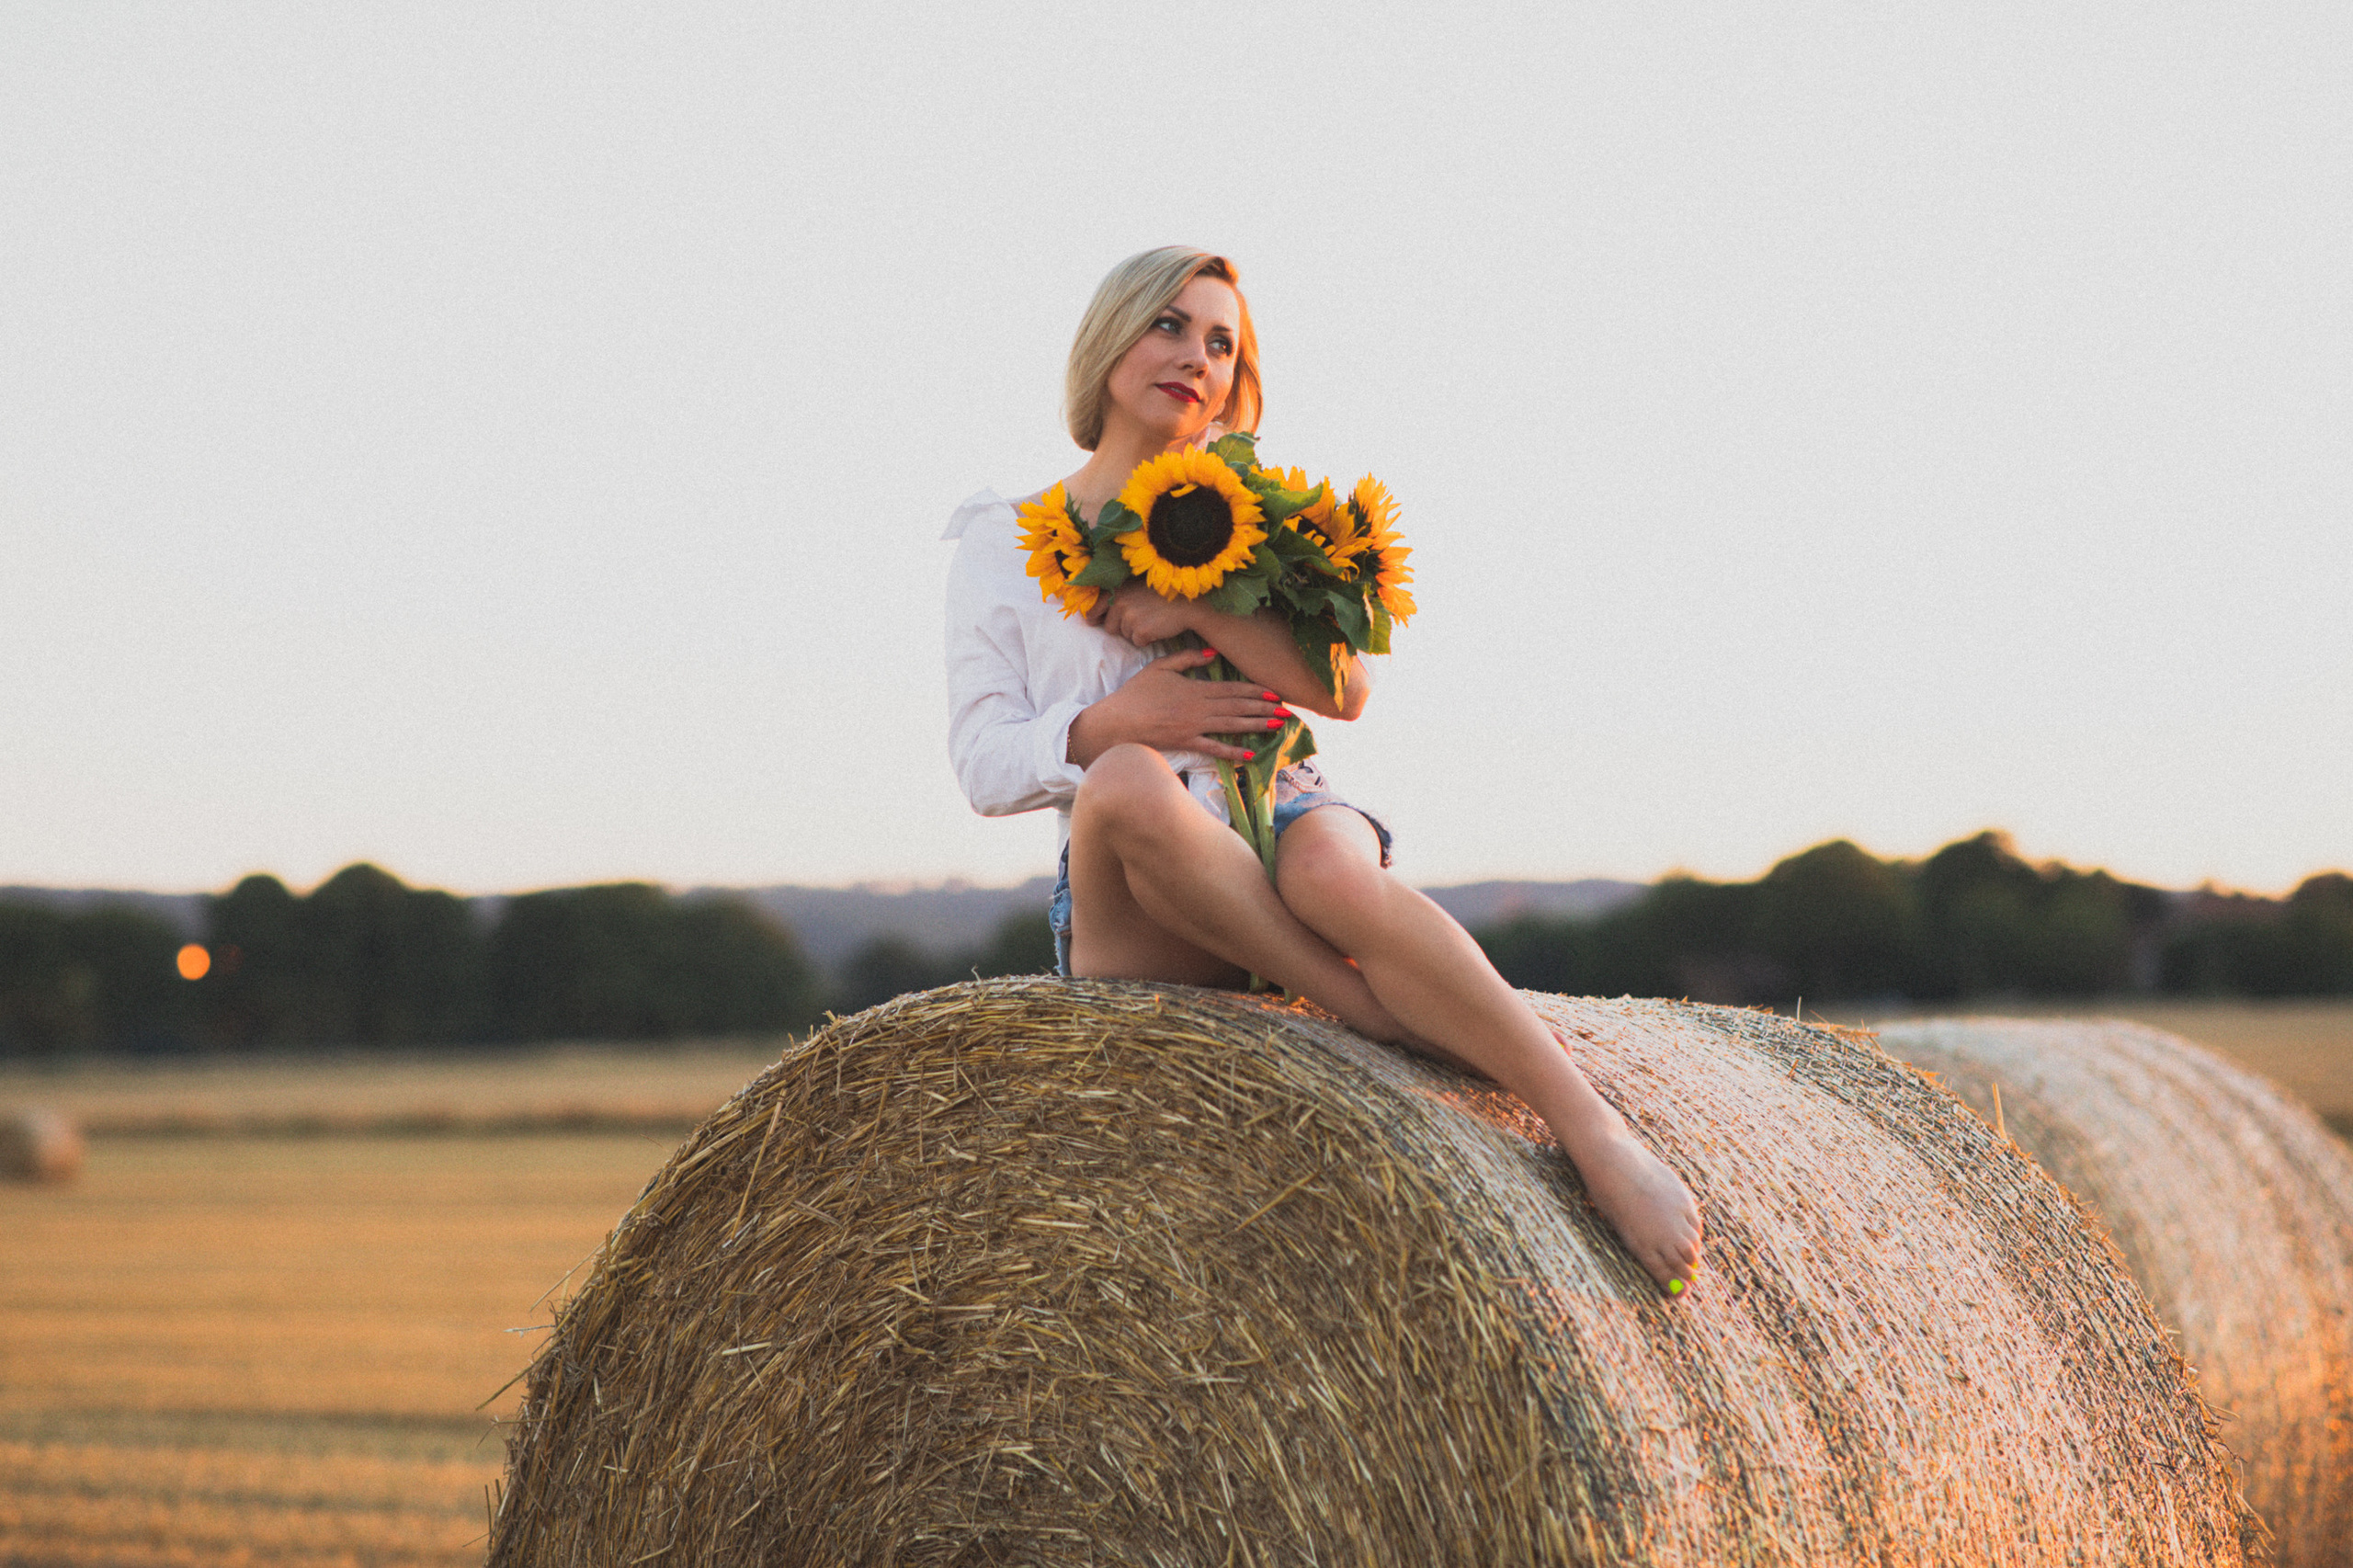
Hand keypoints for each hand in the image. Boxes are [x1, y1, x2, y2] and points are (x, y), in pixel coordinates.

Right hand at [1065, 647, 1295, 766]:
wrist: (1116, 722)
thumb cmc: (1135, 694)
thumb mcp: (1159, 668)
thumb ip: (1186, 659)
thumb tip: (1212, 654)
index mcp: (1194, 688)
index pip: (1231, 688)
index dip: (1255, 691)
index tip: (1274, 693)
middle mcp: (1198, 707)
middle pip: (1237, 706)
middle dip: (1263, 708)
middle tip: (1286, 710)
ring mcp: (1193, 726)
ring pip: (1231, 725)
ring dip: (1256, 726)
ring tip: (1277, 726)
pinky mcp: (1185, 743)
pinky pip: (1213, 748)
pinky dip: (1232, 752)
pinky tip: (1250, 755)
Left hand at [1089, 579, 1197, 647]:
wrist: (1187, 604)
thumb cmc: (1162, 595)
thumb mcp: (1136, 588)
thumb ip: (1117, 597)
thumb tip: (1091, 616)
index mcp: (1117, 590)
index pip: (1095, 608)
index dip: (1094, 617)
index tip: (1093, 621)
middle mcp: (1119, 602)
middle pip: (1109, 627)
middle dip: (1121, 627)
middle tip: (1140, 618)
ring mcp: (1129, 617)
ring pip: (1124, 636)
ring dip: (1136, 632)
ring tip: (1151, 620)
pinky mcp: (1140, 631)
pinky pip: (1137, 642)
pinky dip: (1146, 639)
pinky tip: (1157, 627)